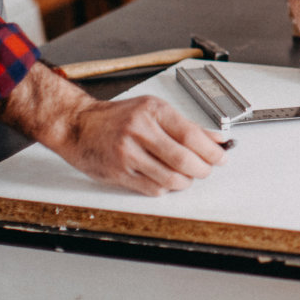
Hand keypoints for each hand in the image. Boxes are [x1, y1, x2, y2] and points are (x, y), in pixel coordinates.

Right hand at [0, 63, 228, 195]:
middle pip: (183, 159)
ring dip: (185, 182)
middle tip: (207, 170)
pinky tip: (165, 180)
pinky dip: (165, 188)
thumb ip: (186, 126)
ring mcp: (127, 153)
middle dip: (202, 169)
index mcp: (153, 111)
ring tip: (187, 177)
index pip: (192, 135)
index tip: (222, 157)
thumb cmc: (117, 118)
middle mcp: (140, 130)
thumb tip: (217, 140)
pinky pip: (152, 188)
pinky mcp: (118, 172)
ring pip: (170, 178)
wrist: (77, 125)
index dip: (212, 151)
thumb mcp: (154, 111)